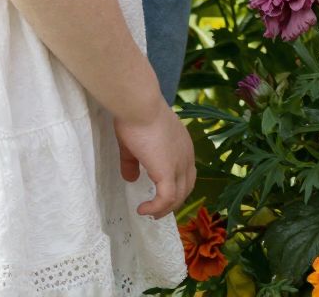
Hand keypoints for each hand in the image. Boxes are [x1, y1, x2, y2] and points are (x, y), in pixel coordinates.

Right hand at [114, 101, 194, 218]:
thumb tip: (131, 178)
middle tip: (158, 210)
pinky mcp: (168, 173)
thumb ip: (133, 162)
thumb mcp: (133, 142)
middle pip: (186, 187)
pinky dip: (156, 208)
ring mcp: (180, 165)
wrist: (139, 105)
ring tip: (151, 214)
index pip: (187, 171)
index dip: (177, 185)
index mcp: (182, 144)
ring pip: (178, 196)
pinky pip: (166, 199)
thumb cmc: (136, 116)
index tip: (163, 193)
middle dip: (173, 201)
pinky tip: (143, 209)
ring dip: (165, 209)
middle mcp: (186, 156)